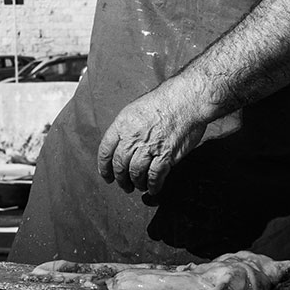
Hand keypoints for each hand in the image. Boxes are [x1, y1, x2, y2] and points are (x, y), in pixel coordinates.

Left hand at [95, 77, 234, 199]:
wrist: (186, 100)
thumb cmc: (164, 101)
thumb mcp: (136, 109)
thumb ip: (127, 127)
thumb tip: (123, 143)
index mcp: (122, 125)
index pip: (105, 150)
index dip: (104, 166)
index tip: (106, 175)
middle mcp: (132, 138)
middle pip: (119, 165)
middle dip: (120, 179)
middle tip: (123, 185)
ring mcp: (148, 148)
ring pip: (135, 174)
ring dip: (135, 183)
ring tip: (138, 186)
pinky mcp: (165, 156)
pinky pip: (154, 177)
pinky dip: (152, 186)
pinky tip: (153, 188)